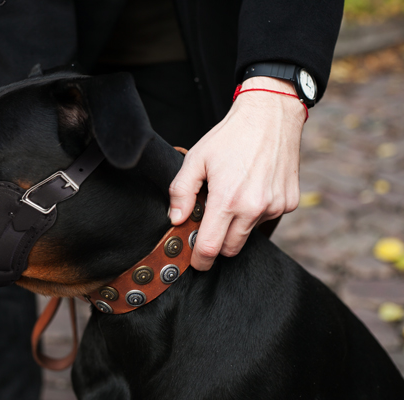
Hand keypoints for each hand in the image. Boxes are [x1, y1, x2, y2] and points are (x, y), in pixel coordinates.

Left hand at [169, 77, 305, 269]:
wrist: (270, 115)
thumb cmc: (230, 136)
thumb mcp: (196, 159)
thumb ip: (181, 192)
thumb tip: (176, 220)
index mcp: (227, 200)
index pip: (210, 248)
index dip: (199, 260)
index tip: (195, 262)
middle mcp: (254, 209)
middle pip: (231, 248)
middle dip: (218, 243)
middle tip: (210, 224)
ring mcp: (275, 207)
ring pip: (249, 234)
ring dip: (238, 225)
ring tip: (233, 195)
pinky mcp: (289, 203)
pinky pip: (267, 219)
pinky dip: (257, 213)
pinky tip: (252, 189)